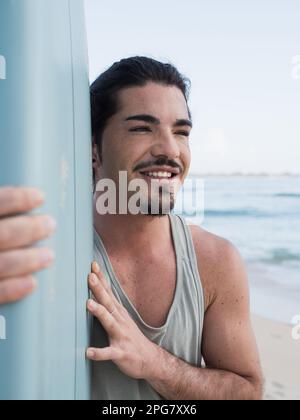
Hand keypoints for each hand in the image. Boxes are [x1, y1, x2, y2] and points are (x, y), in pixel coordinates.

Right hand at [0, 187, 55, 303]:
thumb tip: (12, 202)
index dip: (17, 199)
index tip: (39, 197)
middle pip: (2, 234)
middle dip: (29, 229)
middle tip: (50, 224)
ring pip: (1, 264)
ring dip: (28, 260)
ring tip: (48, 256)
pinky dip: (12, 289)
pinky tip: (31, 283)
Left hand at [86, 262, 158, 380]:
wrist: (149, 358)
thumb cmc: (130, 336)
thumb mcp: (120, 316)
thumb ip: (108, 303)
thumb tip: (96, 288)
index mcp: (118, 312)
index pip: (109, 292)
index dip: (101, 278)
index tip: (93, 265)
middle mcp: (120, 320)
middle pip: (108, 302)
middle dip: (99, 289)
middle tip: (90, 276)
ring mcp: (121, 336)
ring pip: (109, 322)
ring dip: (99, 312)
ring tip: (88, 304)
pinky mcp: (121, 353)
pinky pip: (110, 353)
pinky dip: (99, 353)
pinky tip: (89, 352)